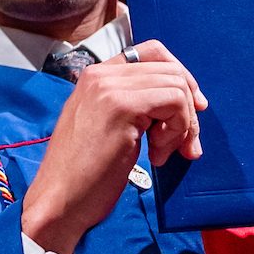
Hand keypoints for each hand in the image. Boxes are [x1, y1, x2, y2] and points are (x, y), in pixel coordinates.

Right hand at [22, 40, 207, 253]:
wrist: (60, 200)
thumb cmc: (83, 175)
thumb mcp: (106, 127)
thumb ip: (133, 105)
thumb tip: (182, 101)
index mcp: (95, 77)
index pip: (153, 52)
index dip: (181, 77)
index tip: (193, 109)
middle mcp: (100, 74)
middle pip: (171, 70)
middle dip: (188, 110)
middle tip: (182, 145)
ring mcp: (109, 87)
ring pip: (176, 86)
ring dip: (182, 125)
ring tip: (162, 152)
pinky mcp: (121, 105)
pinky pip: (174, 103)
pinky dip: (177, 131)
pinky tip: (156, 154)